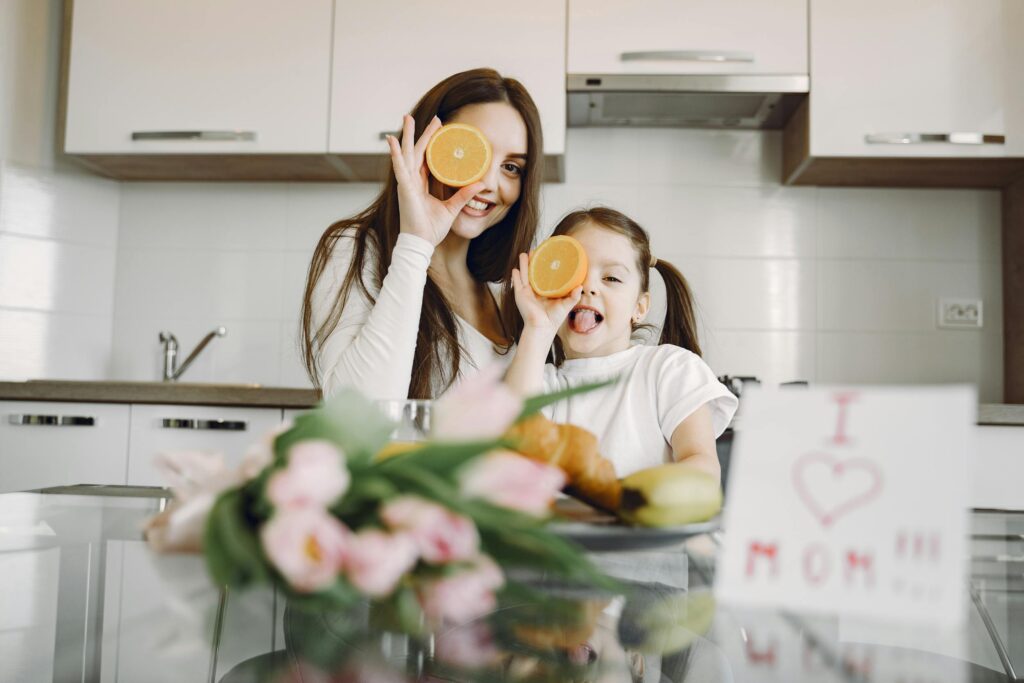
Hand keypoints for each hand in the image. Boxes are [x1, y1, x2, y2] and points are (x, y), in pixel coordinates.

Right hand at [385, 115, 484, 246]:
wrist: (422, 243)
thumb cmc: (432, 228)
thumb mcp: (452, 208)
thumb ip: (463, 195)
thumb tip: (480, 184)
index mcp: (420, 184)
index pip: (427, 158)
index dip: (432, 143)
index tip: (441, 128)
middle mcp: (412, 181)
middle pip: (417, 151)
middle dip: (423, 133)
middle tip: (434, 118)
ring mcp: (406, 183)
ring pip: (407, 154)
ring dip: (407, 136)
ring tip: (407, 118)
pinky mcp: (404, 189)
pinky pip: (399, 168)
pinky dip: (395, 154)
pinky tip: (392, 141)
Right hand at [511, 253, 581, 335]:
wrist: (542, 327)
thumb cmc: (554, 318)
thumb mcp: (566, 305)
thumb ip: (573, 296)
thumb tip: (580, 286)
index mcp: (545, 291)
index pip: (544, 276)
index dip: (545, 267)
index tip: (547, 256)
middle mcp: (535, 291)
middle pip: (532, 273)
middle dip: (532, 262)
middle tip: (534, 250)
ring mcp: (527, 293)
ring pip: (524, 275)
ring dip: (523, 265)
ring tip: (523, 254)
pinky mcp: (521, 295)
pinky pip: (517, 283)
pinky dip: (515, 276)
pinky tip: (514, 269)